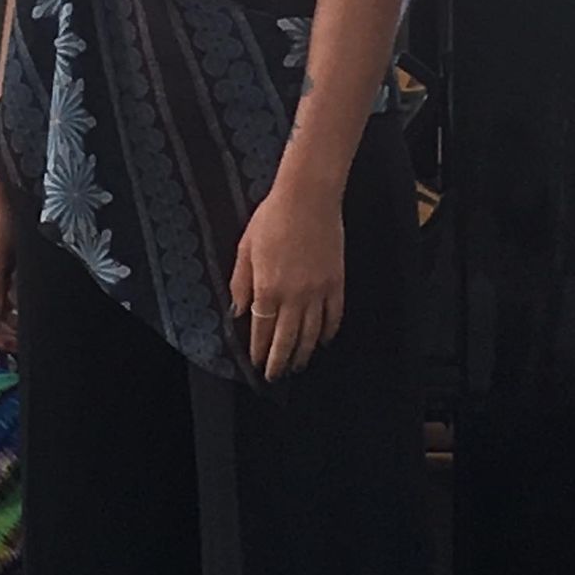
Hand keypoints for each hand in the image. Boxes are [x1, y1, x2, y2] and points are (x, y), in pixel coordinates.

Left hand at [228, 182, 344, 381]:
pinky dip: (329, 333)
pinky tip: (323, 341)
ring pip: (311, 335)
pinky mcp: (337, 283)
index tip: (256, 364)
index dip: (259, 351)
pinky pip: (334, 317)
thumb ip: (241, 282)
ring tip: (297, 365)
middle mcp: (294, 296)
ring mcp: (318, 292)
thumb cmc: (272, 217)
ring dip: (304, 354)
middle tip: (275, 376)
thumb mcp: (246, 247)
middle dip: (280, 362)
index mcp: (267, 288)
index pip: (262, 331)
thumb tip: (238, 312)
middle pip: (287, 340)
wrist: (309, 197)